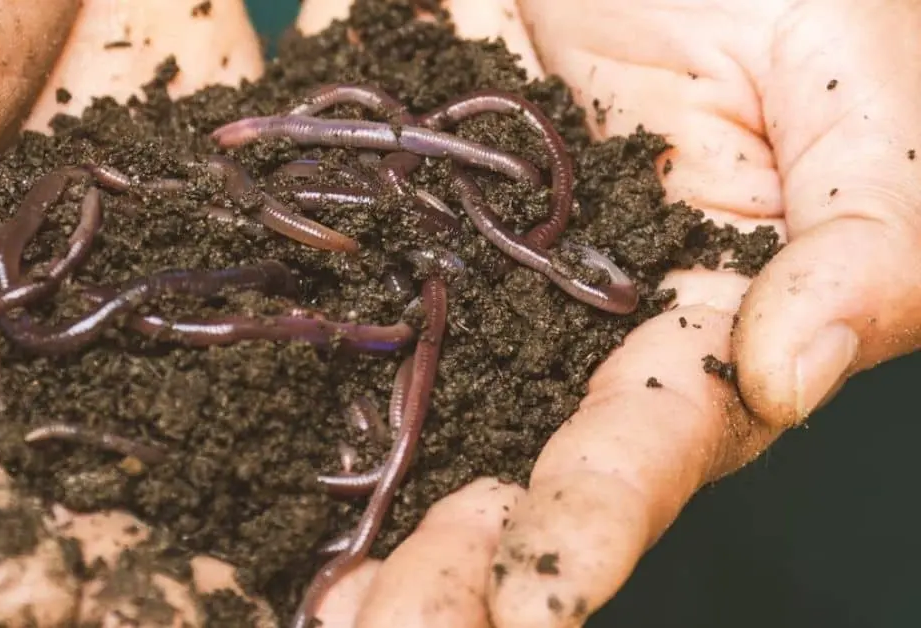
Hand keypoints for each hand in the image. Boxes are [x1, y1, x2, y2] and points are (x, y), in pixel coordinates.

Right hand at [0, 1, 277, 624]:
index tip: (48, 595)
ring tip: (276, 578)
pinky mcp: (180, 226)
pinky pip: (232, 308)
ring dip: (211, 502)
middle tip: (194, 616)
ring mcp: (87, 284)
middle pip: (34, 477)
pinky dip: (287, 377)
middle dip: (110, 558)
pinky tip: (344, 442)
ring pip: (146, 417)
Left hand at [291, 0, 920, 624]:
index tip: (526, 613)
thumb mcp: (860, 99)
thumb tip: (786, 378)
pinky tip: (200, 434)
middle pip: (502, 466)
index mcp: (692, 322)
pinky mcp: (381, 215)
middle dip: (441, 568)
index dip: (589, 529)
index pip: (642, 446)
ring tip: (293, 602)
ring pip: (398, 410)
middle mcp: (568, 330)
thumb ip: (860, 241)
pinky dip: (263, 362)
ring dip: (340, 509)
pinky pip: (320, 289)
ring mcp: (464, 278)